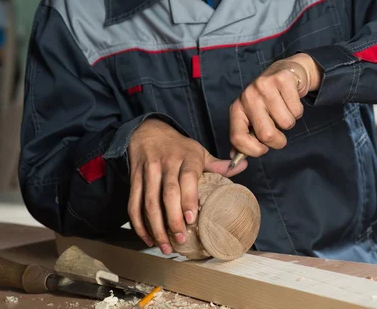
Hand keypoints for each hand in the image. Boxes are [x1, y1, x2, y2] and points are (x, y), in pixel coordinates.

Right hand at [127, 118, 246, 253]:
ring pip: (149, 202)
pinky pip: (133, 204)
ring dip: (156, 227)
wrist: (148, 131)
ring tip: (165, 245)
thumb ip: (218, 164)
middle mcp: (166, 164)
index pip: (187, 178)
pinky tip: (148, 238)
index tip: (191, 219)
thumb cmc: (178, 147)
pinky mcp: (134, 179)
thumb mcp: (199, 151)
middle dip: (173, 219)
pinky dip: (138, 224)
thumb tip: (242, 166)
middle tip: (181, 238)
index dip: (188, 199)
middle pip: (167, 194)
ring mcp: (149, 172)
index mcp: (186, 158)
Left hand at [229, 53, 321, 157]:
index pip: (237, 138)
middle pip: (267, 135)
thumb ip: (244, 137)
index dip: (253, 150)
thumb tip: (234, 158)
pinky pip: (296, 110)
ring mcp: (264, 86)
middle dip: (278, 140)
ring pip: (286, 123)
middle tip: (279, 131)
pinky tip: (290, 100)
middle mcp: (248, 96)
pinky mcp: (283, 80)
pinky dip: (297, 110)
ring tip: (284, 109)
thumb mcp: (252, 117)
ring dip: (289, 122)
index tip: (263, 149)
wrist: (285, 72)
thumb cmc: (268, 100)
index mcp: (237, 108)